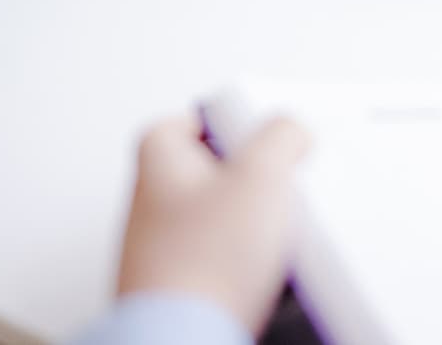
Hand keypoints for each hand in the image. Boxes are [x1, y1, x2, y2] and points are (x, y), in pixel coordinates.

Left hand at [115, 116, 310, 335]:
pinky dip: (248, 267)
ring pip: (217, 222)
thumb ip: (281, 135)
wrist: (185, 341)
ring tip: (277, 236)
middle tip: (275, 182)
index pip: (179, 122)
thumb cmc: (203, 264)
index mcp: (157, 165)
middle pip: (206, 174)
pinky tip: (270, 275)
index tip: (252, 125)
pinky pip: (223, 266)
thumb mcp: (262, 173)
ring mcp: (163, 253)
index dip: (220, 119)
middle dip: (247, 178)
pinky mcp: (182, 292)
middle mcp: (150, 208)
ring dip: (252, 228)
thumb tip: (290, 132)